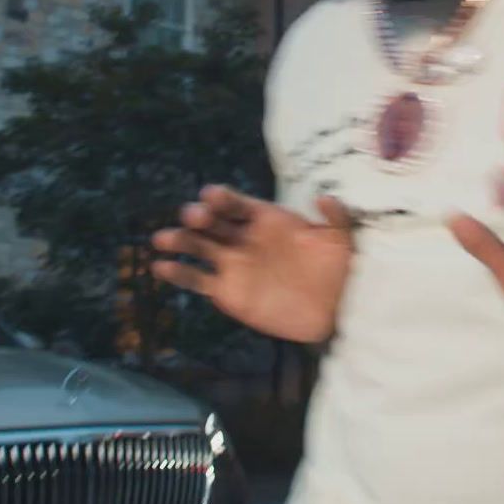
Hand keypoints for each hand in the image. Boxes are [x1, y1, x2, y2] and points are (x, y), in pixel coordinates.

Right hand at [151, 186, 354, 343]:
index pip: (239, 204)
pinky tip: (161, 267)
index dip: (224, 198)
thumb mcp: (342, 239)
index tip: (211, 194)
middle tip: (192, 216)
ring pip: (200, 247)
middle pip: (215, 223)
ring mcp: (233, 263)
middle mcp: (244, 237)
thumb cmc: (337, 267)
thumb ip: (335, 217)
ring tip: (162, 239)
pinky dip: (178, 273)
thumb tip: (325, 197)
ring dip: (181, 241)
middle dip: (200, 217)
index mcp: (266, 218)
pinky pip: (198, 280)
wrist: (334, 308)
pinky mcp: (227, 291)